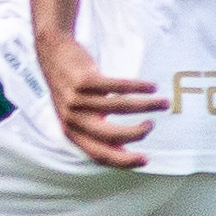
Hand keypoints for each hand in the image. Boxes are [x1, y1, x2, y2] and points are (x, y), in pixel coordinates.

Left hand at [35, 28, 164, 168]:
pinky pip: (118, 86)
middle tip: (151, 126)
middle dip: (136, 134)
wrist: (53, 54)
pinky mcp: (85, 80)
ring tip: (162, 104)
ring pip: (119, 107)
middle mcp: (73, 119)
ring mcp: (77, 99)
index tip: (146, 160)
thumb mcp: (78, 115)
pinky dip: (139, 87)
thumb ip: (96, 131)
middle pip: (110, 136)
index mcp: (72, 132)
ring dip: (146, 106)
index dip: (123, 161)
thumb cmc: (72, 89)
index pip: (99, 155)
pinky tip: (152, 87)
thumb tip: (122, 150)